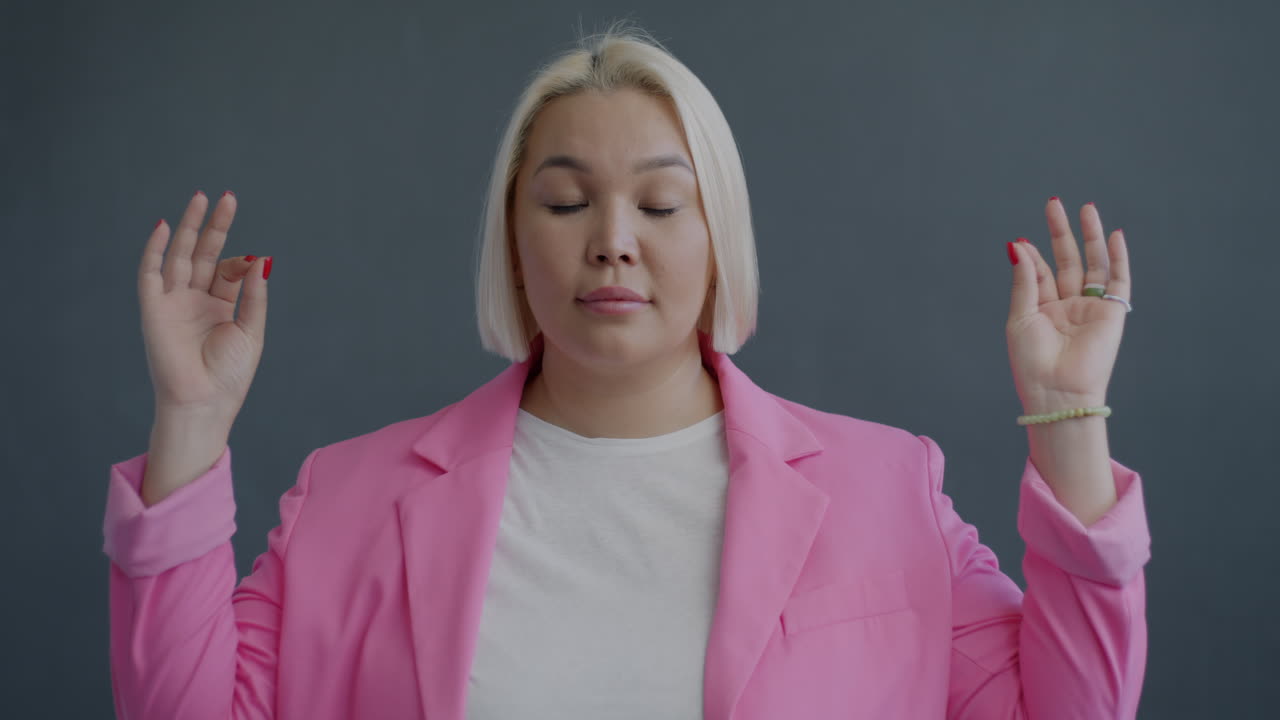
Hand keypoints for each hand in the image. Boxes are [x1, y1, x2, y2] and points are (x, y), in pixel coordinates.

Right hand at [138, 190, 269, 424]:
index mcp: (220, 306)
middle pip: (204, 253)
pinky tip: (163, 227)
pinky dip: (153, 250)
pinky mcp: (153, 309)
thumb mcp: (251, 330)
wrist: (205, 402)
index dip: (241, 258)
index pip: (228, 269)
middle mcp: (195, 300)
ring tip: (201, 199)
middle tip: (227, 197)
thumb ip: (254, 294)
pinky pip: (150, 274)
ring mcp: (173, 303)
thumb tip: (262, 258)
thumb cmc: (230, 374)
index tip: (252, 258)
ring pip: (179, 255)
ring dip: (189, 227)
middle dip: (215, 226)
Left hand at [1005, 198, 1131, 414]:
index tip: (1024, 239)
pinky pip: (1119, 280)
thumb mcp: (1020, 316)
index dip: (1032, 254)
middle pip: (1067, 260)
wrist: (1057, 389)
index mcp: (1042, 309)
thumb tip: (1017, 244)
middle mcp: (1068, 306)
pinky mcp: (1113, 313)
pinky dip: (1118, 257)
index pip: (1040, 271)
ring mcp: (1091, 308)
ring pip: (1093, 264)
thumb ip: (1024, 279)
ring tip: (1085, 208)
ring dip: (1089, 236)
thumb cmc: (1032, 360)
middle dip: (1061, 232)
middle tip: (1055, 203)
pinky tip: (1114, 235)